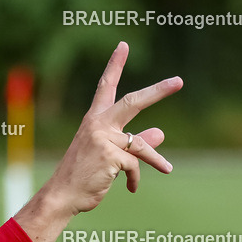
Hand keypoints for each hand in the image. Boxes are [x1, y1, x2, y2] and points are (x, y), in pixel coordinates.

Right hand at [14, 41, 182, 241]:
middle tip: (178, 82)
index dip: (115, 65)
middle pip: (133, 102)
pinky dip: (135, 178)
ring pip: (141, 144)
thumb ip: (135, 143)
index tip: (123, 46)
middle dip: (158, 92)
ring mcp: (103, 139)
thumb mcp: (108, 156)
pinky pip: (135, 165)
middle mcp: (98, 124)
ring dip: (156, 159)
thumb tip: (161, 134)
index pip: (105, 87)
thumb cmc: (82, 176)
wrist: (63, 196)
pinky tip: (131, 188)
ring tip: (168, 169)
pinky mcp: (110, 155)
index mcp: (94, 120)